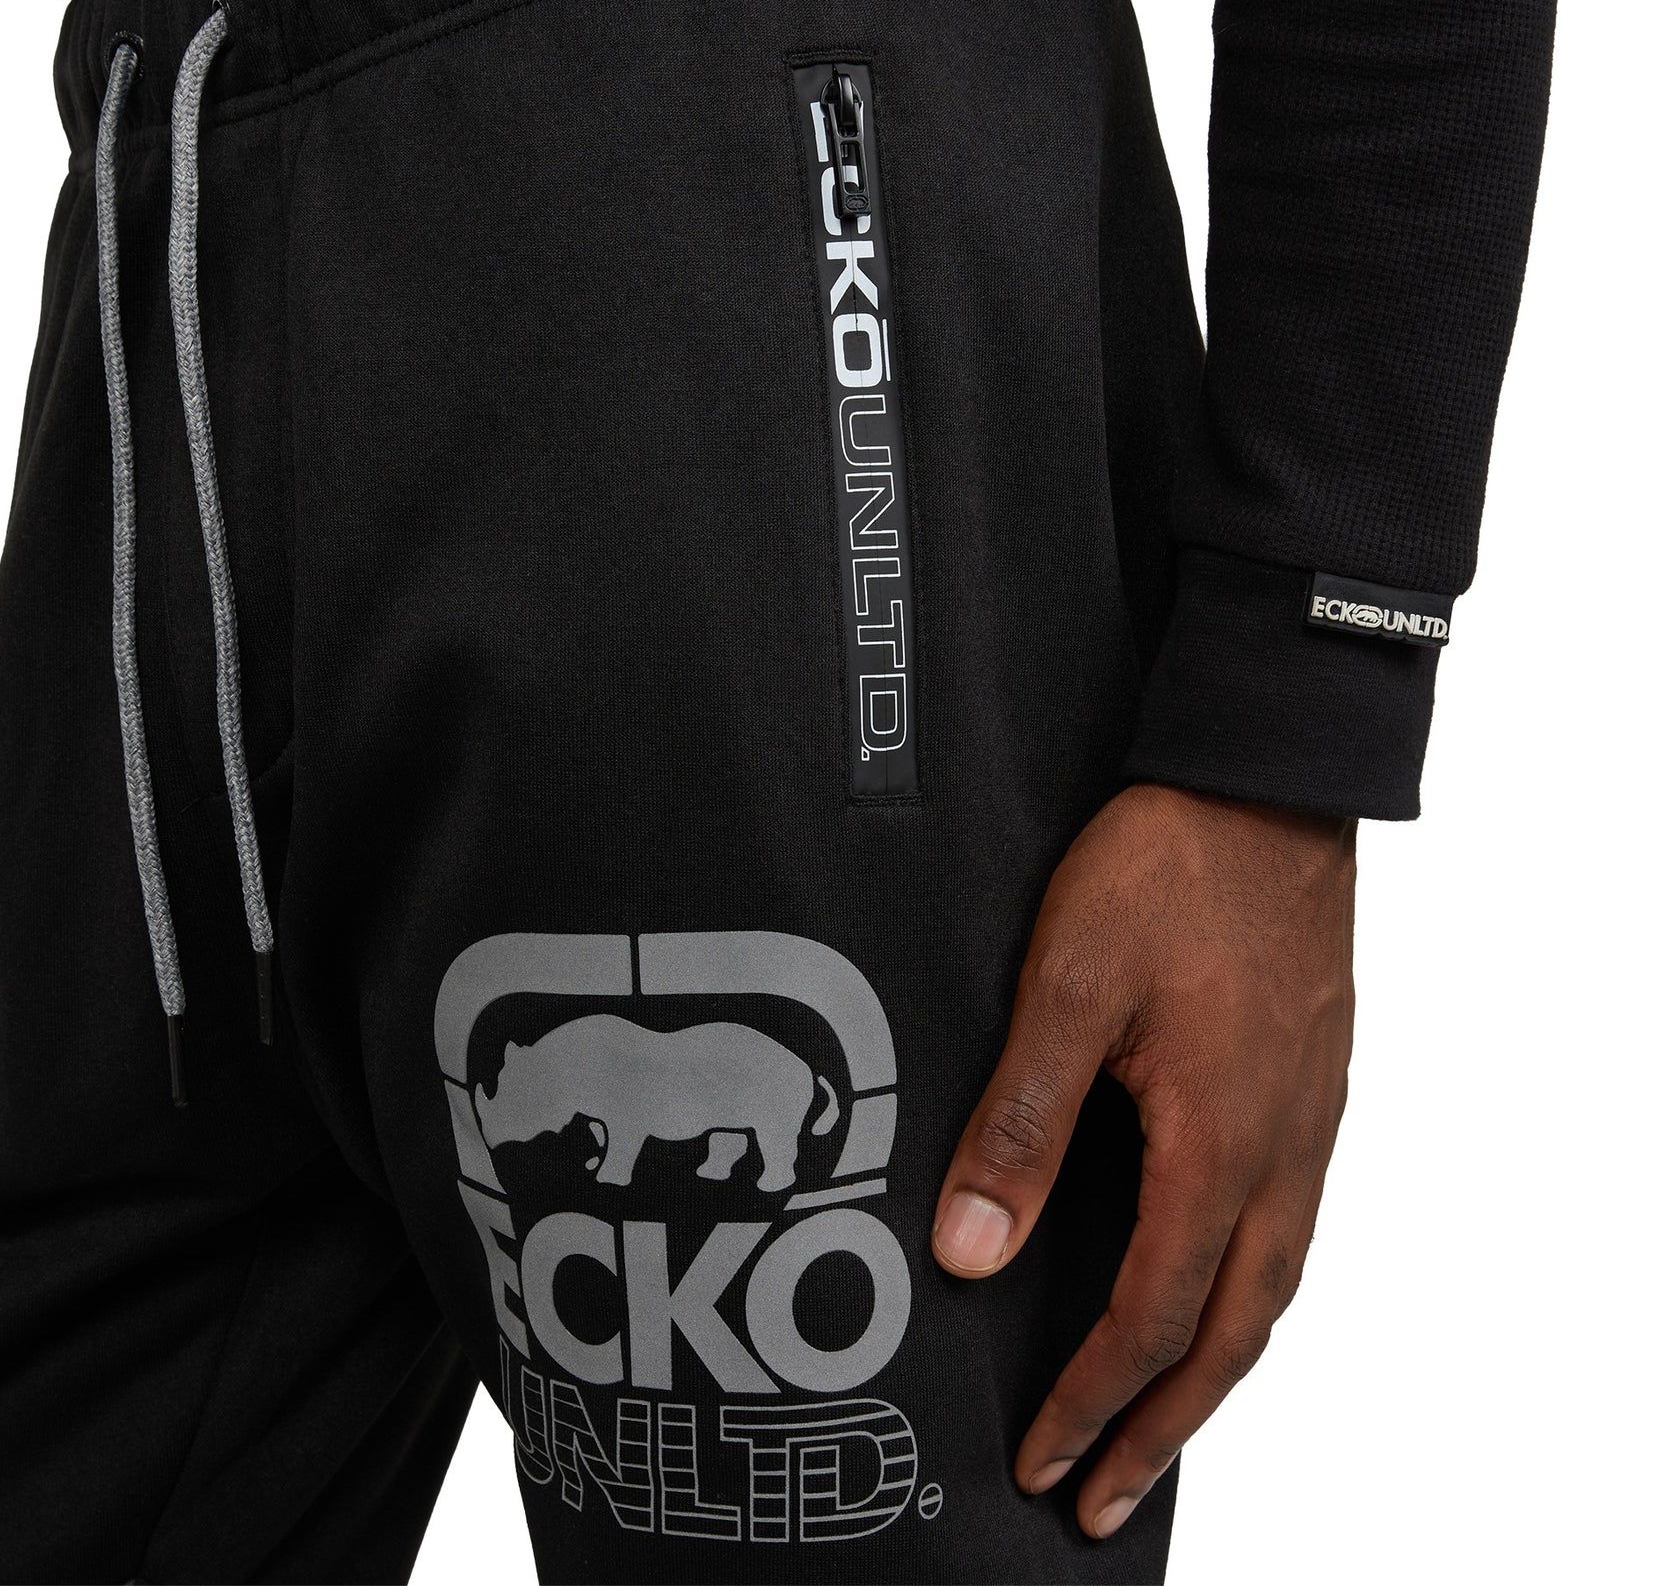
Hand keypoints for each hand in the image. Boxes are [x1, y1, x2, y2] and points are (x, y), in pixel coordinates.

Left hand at [932, 782, 1354, 1537]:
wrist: (1265, 783)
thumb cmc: (1169, 871)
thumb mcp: (1070, 986)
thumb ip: (1020, 1122)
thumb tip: (971, 1250)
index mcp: (1219, 1142)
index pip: (1154, 1314)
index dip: (1096, 1398)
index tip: (1047, 1460)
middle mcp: (1280, 1149)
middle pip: (1234, 1333)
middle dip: (1166, 1426)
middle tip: (1109, 1496)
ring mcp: (1307, 1119)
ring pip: (1273, 1287)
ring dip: (1214, 1370)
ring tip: (1161, 1422)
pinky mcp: (1308, 1085)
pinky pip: (1290, 1228)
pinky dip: (1248, 1294)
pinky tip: (1214, 1284)